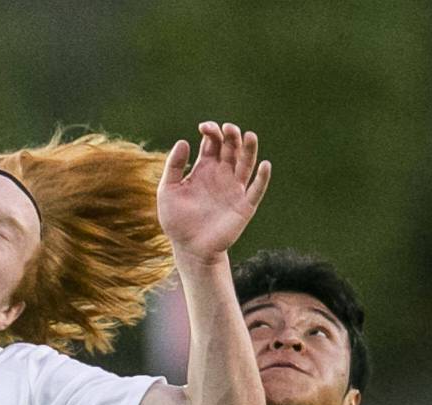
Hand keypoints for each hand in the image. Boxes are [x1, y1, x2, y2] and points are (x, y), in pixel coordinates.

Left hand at [157, 121, 270, 265]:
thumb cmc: (176, 221)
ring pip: (246, 163)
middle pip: (231, 148)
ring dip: (250, 149)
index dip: (211, 131)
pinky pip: (257, 189)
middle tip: (227, 128)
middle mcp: (222, 175)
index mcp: (204, 169)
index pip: (213, 143)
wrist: (190, 249)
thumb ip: (173, 167)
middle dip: (231, 135)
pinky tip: (263, 165)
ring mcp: (234, 189)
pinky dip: (262, 177)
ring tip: (248, 136)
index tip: (204, 128)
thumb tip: (184, 141)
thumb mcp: (168, 191)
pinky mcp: (244, 205)